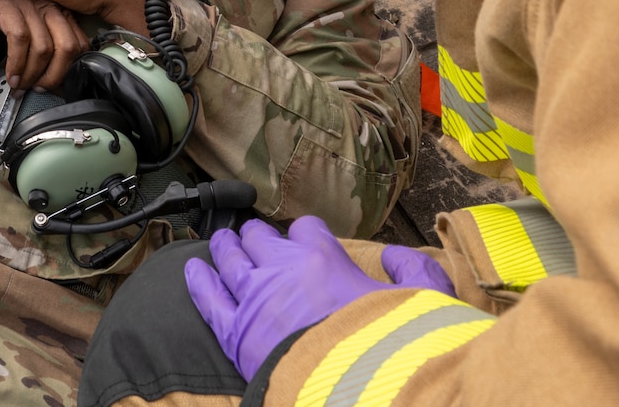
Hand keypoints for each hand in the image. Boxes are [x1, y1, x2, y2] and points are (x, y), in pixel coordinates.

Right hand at [0, 0, 88, 90]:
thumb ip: (42, 43)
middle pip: (67, 48)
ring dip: (32, 75)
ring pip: (44, 48)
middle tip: (40, 89)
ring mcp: (29, 6)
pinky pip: (19, 40)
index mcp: (59, 12)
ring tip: (20, 86)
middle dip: (54, 76)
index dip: (69, 70)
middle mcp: (48, 7)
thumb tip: (47, 78)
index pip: (79, 44)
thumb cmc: (0, 10)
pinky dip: (16, 64)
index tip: (57, 86)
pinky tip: (11, 75)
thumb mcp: (29, 24)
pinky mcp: (9, 6)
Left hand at [183, 217, 456, 379]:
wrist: (357, 392)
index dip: (305, 236)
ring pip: (230, 257)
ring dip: (226, 247)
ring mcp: (254, 298)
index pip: (304, 228)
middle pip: (259, 237)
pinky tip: (193, 270)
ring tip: (222, 244)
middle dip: (258, 236)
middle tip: (256, 240)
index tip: (307, 244)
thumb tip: (395, 254)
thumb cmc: (392, 347)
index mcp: (323, 257)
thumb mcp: (424, 301)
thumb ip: (415, 269)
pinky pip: (208, 297)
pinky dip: (199, 281)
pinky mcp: (235, 332)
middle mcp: (283, 269)